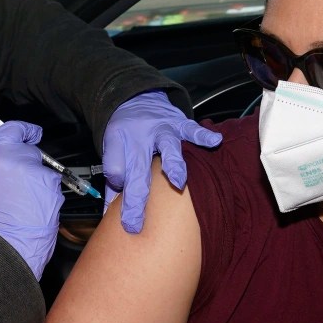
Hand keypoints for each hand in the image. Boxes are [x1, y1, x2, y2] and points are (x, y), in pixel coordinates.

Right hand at [0, 97, 63, 279]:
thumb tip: (8, 156)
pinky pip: (51, 177)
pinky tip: (37, 203)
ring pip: (39, 159)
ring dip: (37, 173)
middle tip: (32, 137)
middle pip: (17, 129)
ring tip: (27, 197)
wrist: (8, 244)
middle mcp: (1, 152)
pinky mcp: (46, 175)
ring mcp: (25, 162)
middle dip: (27, 133)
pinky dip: (48, 189)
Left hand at [101, 92, 222, 233]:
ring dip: (172, 163)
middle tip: (134, 223)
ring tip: (177, 180)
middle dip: (136, 197)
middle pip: (137, 168)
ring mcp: (161, 129)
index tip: (123, 209)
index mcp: (119, 144)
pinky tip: (214, 141)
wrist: (135, 98)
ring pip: (166, 146)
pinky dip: (202, 135)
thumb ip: (112, 181)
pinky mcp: (179, 123)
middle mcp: (139, 137)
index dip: (117, 189)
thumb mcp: (112, 151)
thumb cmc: (126, 132)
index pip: (114, 170)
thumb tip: (108, 214)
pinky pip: (191, 129)